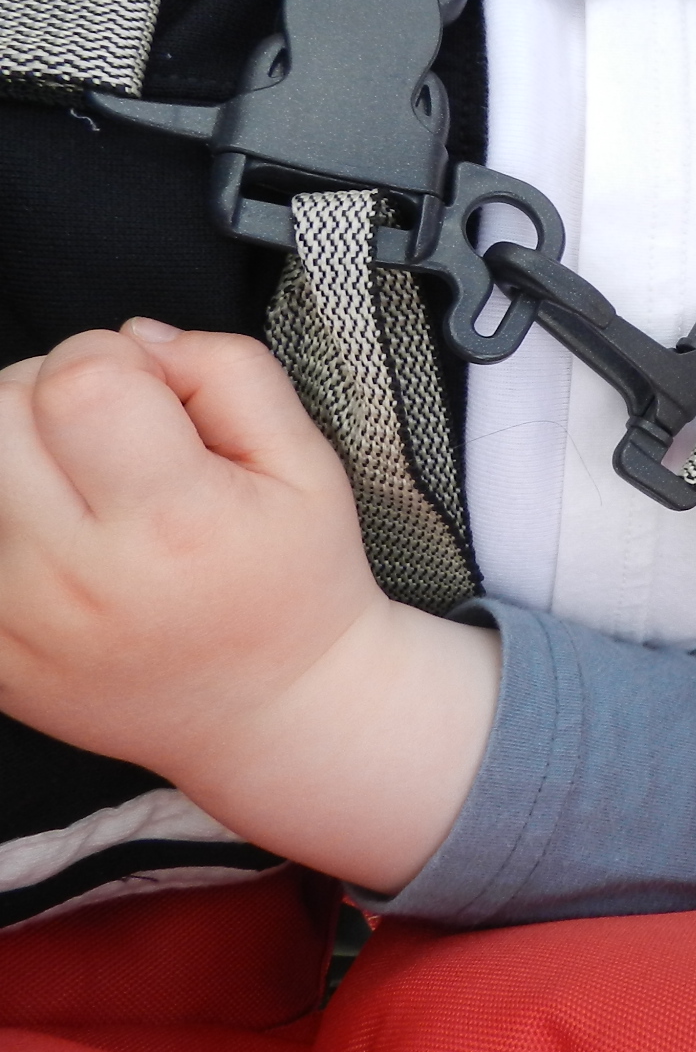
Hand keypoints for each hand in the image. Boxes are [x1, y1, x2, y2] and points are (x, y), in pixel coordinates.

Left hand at [0, 322, 497, 891]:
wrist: (277, 711)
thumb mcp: (309, 461)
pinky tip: (65, 540)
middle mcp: (79, 577)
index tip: (162, 399)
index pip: (79, 377)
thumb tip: (136, 339)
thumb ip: (231, 372)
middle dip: (55, 393)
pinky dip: (13, 517)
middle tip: (118, 437)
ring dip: (21, 453)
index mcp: (174, 521)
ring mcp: (17, 623)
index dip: (121, 360)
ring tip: (85, 482)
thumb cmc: (300, 580)